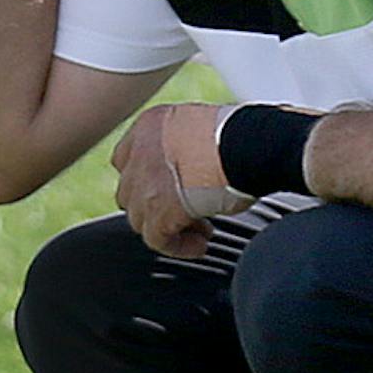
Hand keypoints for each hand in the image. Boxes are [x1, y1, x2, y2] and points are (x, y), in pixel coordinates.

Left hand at [110, 104, 248, 257]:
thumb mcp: (203, 130)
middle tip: (188, 212)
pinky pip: (157, 240)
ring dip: (169, 227)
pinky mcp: (156, 211)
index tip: (169, 190)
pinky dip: (178, 247)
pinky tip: (199, 246)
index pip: (124, 159)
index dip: (145, 180)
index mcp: (150, 125)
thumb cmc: (242, 134)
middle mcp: (139, 151)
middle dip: (156, 205)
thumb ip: (187, 148)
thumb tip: (194, 173)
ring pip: (140, 218)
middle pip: (130, 191)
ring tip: (201, 230)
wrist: (247, 144)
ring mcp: (143, 183)